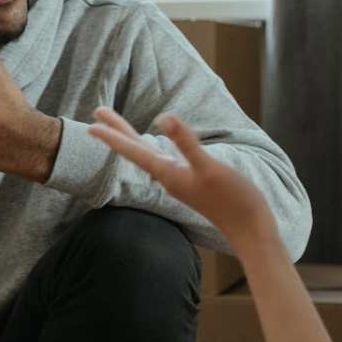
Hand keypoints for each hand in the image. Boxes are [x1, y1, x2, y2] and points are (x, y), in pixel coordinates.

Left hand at [89, 108, 276, 248]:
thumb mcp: (209, 166)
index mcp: (168, 173)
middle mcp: (168, 177)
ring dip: (131, 140)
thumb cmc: (233, 199)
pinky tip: (156, 149)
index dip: (113, 136)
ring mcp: (179, 181)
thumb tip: (163, 117)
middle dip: (117, 132)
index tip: (91, 124)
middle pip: (136, 150)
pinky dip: (152, 150)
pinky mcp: (191, 183)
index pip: (134, 150)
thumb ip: (186, 142)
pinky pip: (163, 161)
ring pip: (148, 155)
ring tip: (117, 129)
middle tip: (97, 113)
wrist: (250, 229)